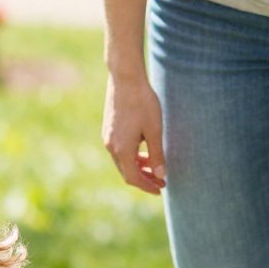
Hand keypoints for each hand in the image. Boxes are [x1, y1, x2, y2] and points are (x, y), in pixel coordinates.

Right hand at [103, 72, 165, 193]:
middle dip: (143, 179)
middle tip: (160, 181)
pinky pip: (119, 150)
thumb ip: (157, 155)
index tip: (160, 189)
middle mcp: (111, 146)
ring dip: (138, 167)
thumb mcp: (154, 130)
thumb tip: (161, 175)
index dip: (147, 186)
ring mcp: (107, 137)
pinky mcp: (108, 129)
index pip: (134, 178)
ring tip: (154, 166)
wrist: (125, 78)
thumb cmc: (143, 103)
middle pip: (126, 172)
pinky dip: (132, 156)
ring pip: (122, 161)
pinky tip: (144, 150)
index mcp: (122, 149)